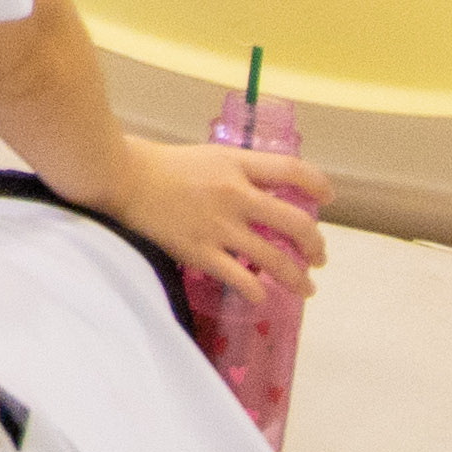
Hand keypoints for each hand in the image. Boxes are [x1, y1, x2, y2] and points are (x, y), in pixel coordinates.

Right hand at [85, 138, 327, 301]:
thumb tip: (264, 190)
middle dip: (315, 245)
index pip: (292, 170)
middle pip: (295, 223)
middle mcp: (237, 196)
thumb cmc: (158, 163)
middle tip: (319, 257)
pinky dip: (258, 291)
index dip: (318, 184)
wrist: (122, 178)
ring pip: (276, 259)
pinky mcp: (201, 252)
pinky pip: (242, 279)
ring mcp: (221, 227)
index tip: (328, 197)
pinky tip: (262, 296)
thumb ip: (237, 171)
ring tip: (306, 287)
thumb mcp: (207, 155)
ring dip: (297, 277)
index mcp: (237, 165)